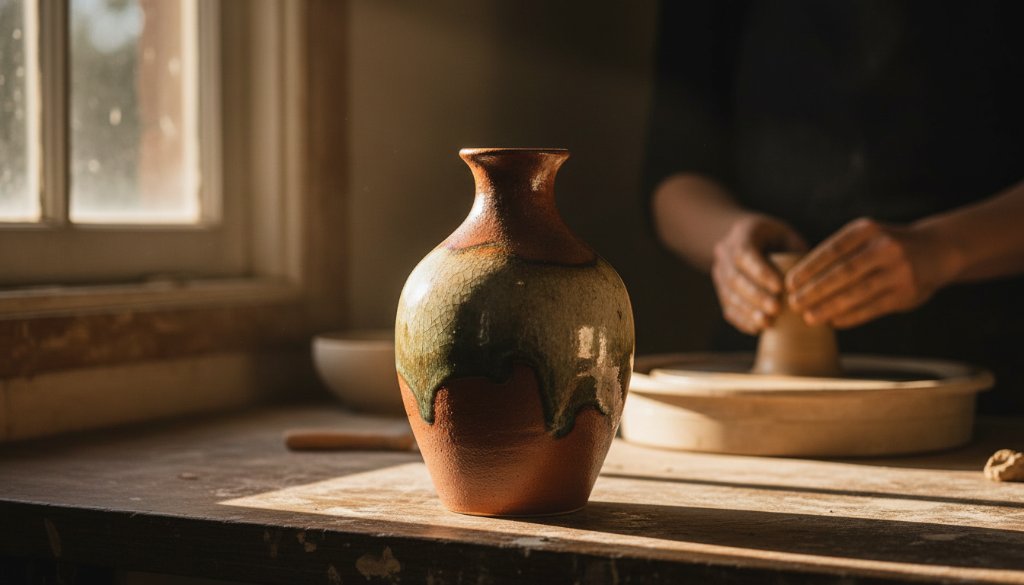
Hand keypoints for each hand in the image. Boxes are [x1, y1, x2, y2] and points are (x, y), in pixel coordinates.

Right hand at [712, 214, 806, 333]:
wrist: (747, 238)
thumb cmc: (776, 238)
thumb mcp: (787, 236)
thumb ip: (795, 252)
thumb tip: (810, 278)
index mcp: (742, 233)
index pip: (745, 253)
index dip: (761, 272)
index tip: (780, 287)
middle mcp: (724, 252)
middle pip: (735, 277)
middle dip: (755, 295)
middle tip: (775, 309)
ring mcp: (720, 272)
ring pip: (729, 295)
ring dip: (748, 311)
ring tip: (766, 323)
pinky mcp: (721, 290)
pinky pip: (727, 307)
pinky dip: (741, 319)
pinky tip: (756, 328)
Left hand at [786, 218, 952, 328]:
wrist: (937, 250)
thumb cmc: (886, 246)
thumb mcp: (867, 237)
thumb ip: (841, 253)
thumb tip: (800, 278)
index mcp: (867, 230)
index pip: (831, 250)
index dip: (808, 268)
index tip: (789, 283)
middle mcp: (884, 248)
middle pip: (842, 273)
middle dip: (814, 290)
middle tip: (793, 303)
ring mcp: (898, 271)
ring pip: (856, 293)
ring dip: (829, 307)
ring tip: (808, 317)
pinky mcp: (906, 293)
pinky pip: (872, 307)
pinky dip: (851, 316)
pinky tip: (833, 322)